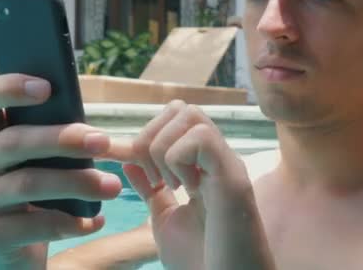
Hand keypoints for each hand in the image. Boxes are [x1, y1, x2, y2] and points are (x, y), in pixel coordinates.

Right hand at [0, 74, 121, 268]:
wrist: (16, 255)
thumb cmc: (39, 197)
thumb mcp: (44, 164)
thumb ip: (56, 141)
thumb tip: (96, 132)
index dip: (6, 87)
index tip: (46, 87)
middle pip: (13, 141)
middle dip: (63, 138)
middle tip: (104, 142)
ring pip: (27, 182)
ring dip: (77, 182)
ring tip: (113, 187)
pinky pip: (32, 224)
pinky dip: (71, 222)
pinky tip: (96, 222)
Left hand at [112, 100, 274, 269]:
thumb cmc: (201, 259)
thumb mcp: (165, 218)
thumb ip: (150, 189)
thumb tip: (129, 161)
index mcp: (201, 165)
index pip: (173, 119)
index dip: (146, 136)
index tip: (138, 171)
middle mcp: (216, 158)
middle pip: (181, 108)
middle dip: (152, 135)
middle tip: (155, 176)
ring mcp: (226, 164)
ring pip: (190, 115)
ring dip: (165, 149)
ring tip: (172, 185)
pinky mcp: (233, 176)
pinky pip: (201, 138)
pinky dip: (180, 159)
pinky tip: (189, 190)